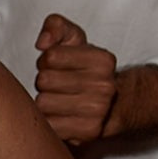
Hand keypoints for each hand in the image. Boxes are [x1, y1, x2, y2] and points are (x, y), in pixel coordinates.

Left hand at [34, 13, 117, 145]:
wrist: (115, 106)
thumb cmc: (87, 72)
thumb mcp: (75, 41)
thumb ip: (56, 26)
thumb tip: (43, 42)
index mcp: (103, 60)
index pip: (51, 56)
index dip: (48, 61)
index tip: (59, 66)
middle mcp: (104, 85)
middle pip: (44, 80)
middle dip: (45, 82)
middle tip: (58, 86)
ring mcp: (98, 110)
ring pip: (42, 103)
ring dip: (45, 102)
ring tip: (59, 101)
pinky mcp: (88, 131)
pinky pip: (48, 125)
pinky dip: (49, 122)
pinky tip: (60, 116)